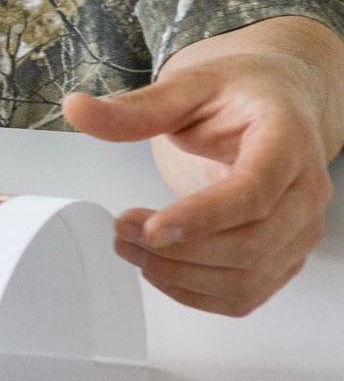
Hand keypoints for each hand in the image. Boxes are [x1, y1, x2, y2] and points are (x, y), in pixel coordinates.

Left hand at [63, 21, 343, 314]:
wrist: (274, 103)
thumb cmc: (238, 95)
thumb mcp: (187, 86)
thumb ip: (136, 107)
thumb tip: (75, 109)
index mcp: (288, 142)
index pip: (255, 192)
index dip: (203, 217)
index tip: (152, 228)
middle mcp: (305, 192)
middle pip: (251, 245)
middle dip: (179, 250)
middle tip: (121, 230)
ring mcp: (300, 230)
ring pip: (248, 278)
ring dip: (181, 275)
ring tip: (130, 247)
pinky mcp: (285, 256)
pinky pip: (246, 294)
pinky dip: (197, 293)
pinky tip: (159, 268)